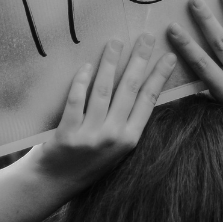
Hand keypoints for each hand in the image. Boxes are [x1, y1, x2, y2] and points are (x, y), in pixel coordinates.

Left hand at [28, 34, 176, 194]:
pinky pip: (76, 100)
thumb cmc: (86, 162)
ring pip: (103, 91)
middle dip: (139, 60)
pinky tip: (87, 65)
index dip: (159, 77)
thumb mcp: (116, 148)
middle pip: (129, 90)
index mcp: (129, 139)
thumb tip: (139, 88)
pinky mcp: (67, 135)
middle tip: (146, 37)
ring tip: (116, 42)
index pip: (149, 100)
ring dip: (110, 63)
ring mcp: (90, 136)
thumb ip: (126, 123)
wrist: (54, 184)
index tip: (169, 56)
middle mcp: (113, 137)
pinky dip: (82, 81)